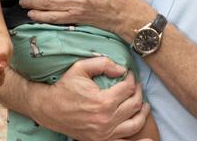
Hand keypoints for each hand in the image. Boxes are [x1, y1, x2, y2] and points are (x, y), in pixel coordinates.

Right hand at [32, 56, 149, 140]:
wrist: (48, 108)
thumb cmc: (64, 87)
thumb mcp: (81, 68)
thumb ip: (104, 64)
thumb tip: (122, 70)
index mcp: (103, 102)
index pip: (128, 88)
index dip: (131, 78)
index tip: (128, 75)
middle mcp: (106, 120)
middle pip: (134, 104)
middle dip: (138, 92)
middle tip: (135, 86)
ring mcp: (104, 134)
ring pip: (135, 124)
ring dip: (142, 112)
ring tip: (142, 104)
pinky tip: (149, 139)